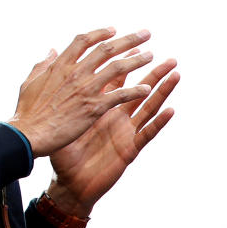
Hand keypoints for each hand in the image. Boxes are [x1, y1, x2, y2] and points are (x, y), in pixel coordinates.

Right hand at [7, 27, 154, 155]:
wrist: (29, 133)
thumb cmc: (27, 111)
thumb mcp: (30, 81)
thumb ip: (43, 64)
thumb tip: (52, 50)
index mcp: (60, 65)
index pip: (83, 41)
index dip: (100, 33)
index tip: (113, 30)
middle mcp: (75, 73)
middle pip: (107, 49)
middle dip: (129, 40)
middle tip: (145, 34)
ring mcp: (86, 89)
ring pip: (118, 68)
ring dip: (137, 60)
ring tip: (151, 56)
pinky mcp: (94, 107)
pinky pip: (121, 95)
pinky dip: (136, 91)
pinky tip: (147, 89)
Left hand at [46, 55, 178, 216]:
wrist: (69, 184)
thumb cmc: (63, 151)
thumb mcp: (60, 118)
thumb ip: (60, 93)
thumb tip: (50, 69)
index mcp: (98, 106)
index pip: (113, 80)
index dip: (123, 62)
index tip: (133, 43)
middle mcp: (115, 116)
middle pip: (136, 89)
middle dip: (152, 73)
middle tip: (167, 55)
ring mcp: (124, 131)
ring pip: (147, 107)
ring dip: (162, 91)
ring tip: (175, 74)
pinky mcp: (129, 149)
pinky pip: (146, 134)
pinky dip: (159, 122)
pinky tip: (170, 110)